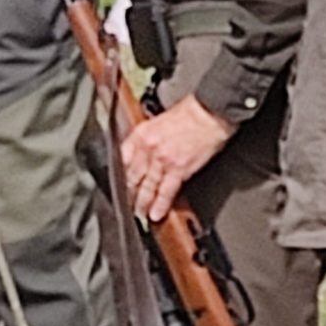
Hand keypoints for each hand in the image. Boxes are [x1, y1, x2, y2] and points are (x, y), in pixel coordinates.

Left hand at [120, 95, 231, 221]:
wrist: (208, 112)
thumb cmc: (189, 113)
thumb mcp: (158, 120)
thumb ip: (147, 138)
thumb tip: (143, 152)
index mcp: (141, 134)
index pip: (121, 159)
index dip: (117, 175)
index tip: (117, 185)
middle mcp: (148, 148)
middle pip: (131, 176)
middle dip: (127, 193)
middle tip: (124, 205)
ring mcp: (162, 160)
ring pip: (146, 187)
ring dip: (141, 203)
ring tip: (139, 213)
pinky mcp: (179, 169)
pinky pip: (166, 191)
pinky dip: (160, 205)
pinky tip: (156, 214)